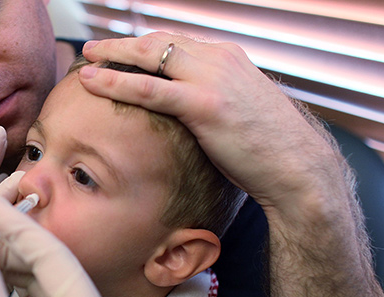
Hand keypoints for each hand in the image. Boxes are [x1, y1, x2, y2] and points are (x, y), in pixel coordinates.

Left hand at [78, 33, 346, 215]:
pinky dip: (115, 82)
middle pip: (158, 42)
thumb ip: (215, 99)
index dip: (144, 47)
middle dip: (122, 44)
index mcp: (228, 58)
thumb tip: (192, 111)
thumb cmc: (270, 149)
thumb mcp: (241, 110)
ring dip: (112, 55)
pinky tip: (91, 81)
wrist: (298, 168)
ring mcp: (211, 78)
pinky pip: (148, 88)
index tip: (120, 52)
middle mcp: (219, 59)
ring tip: (85, 58)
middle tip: (94, 48)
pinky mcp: (203, 103)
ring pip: (149, 57)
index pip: (175, 43)